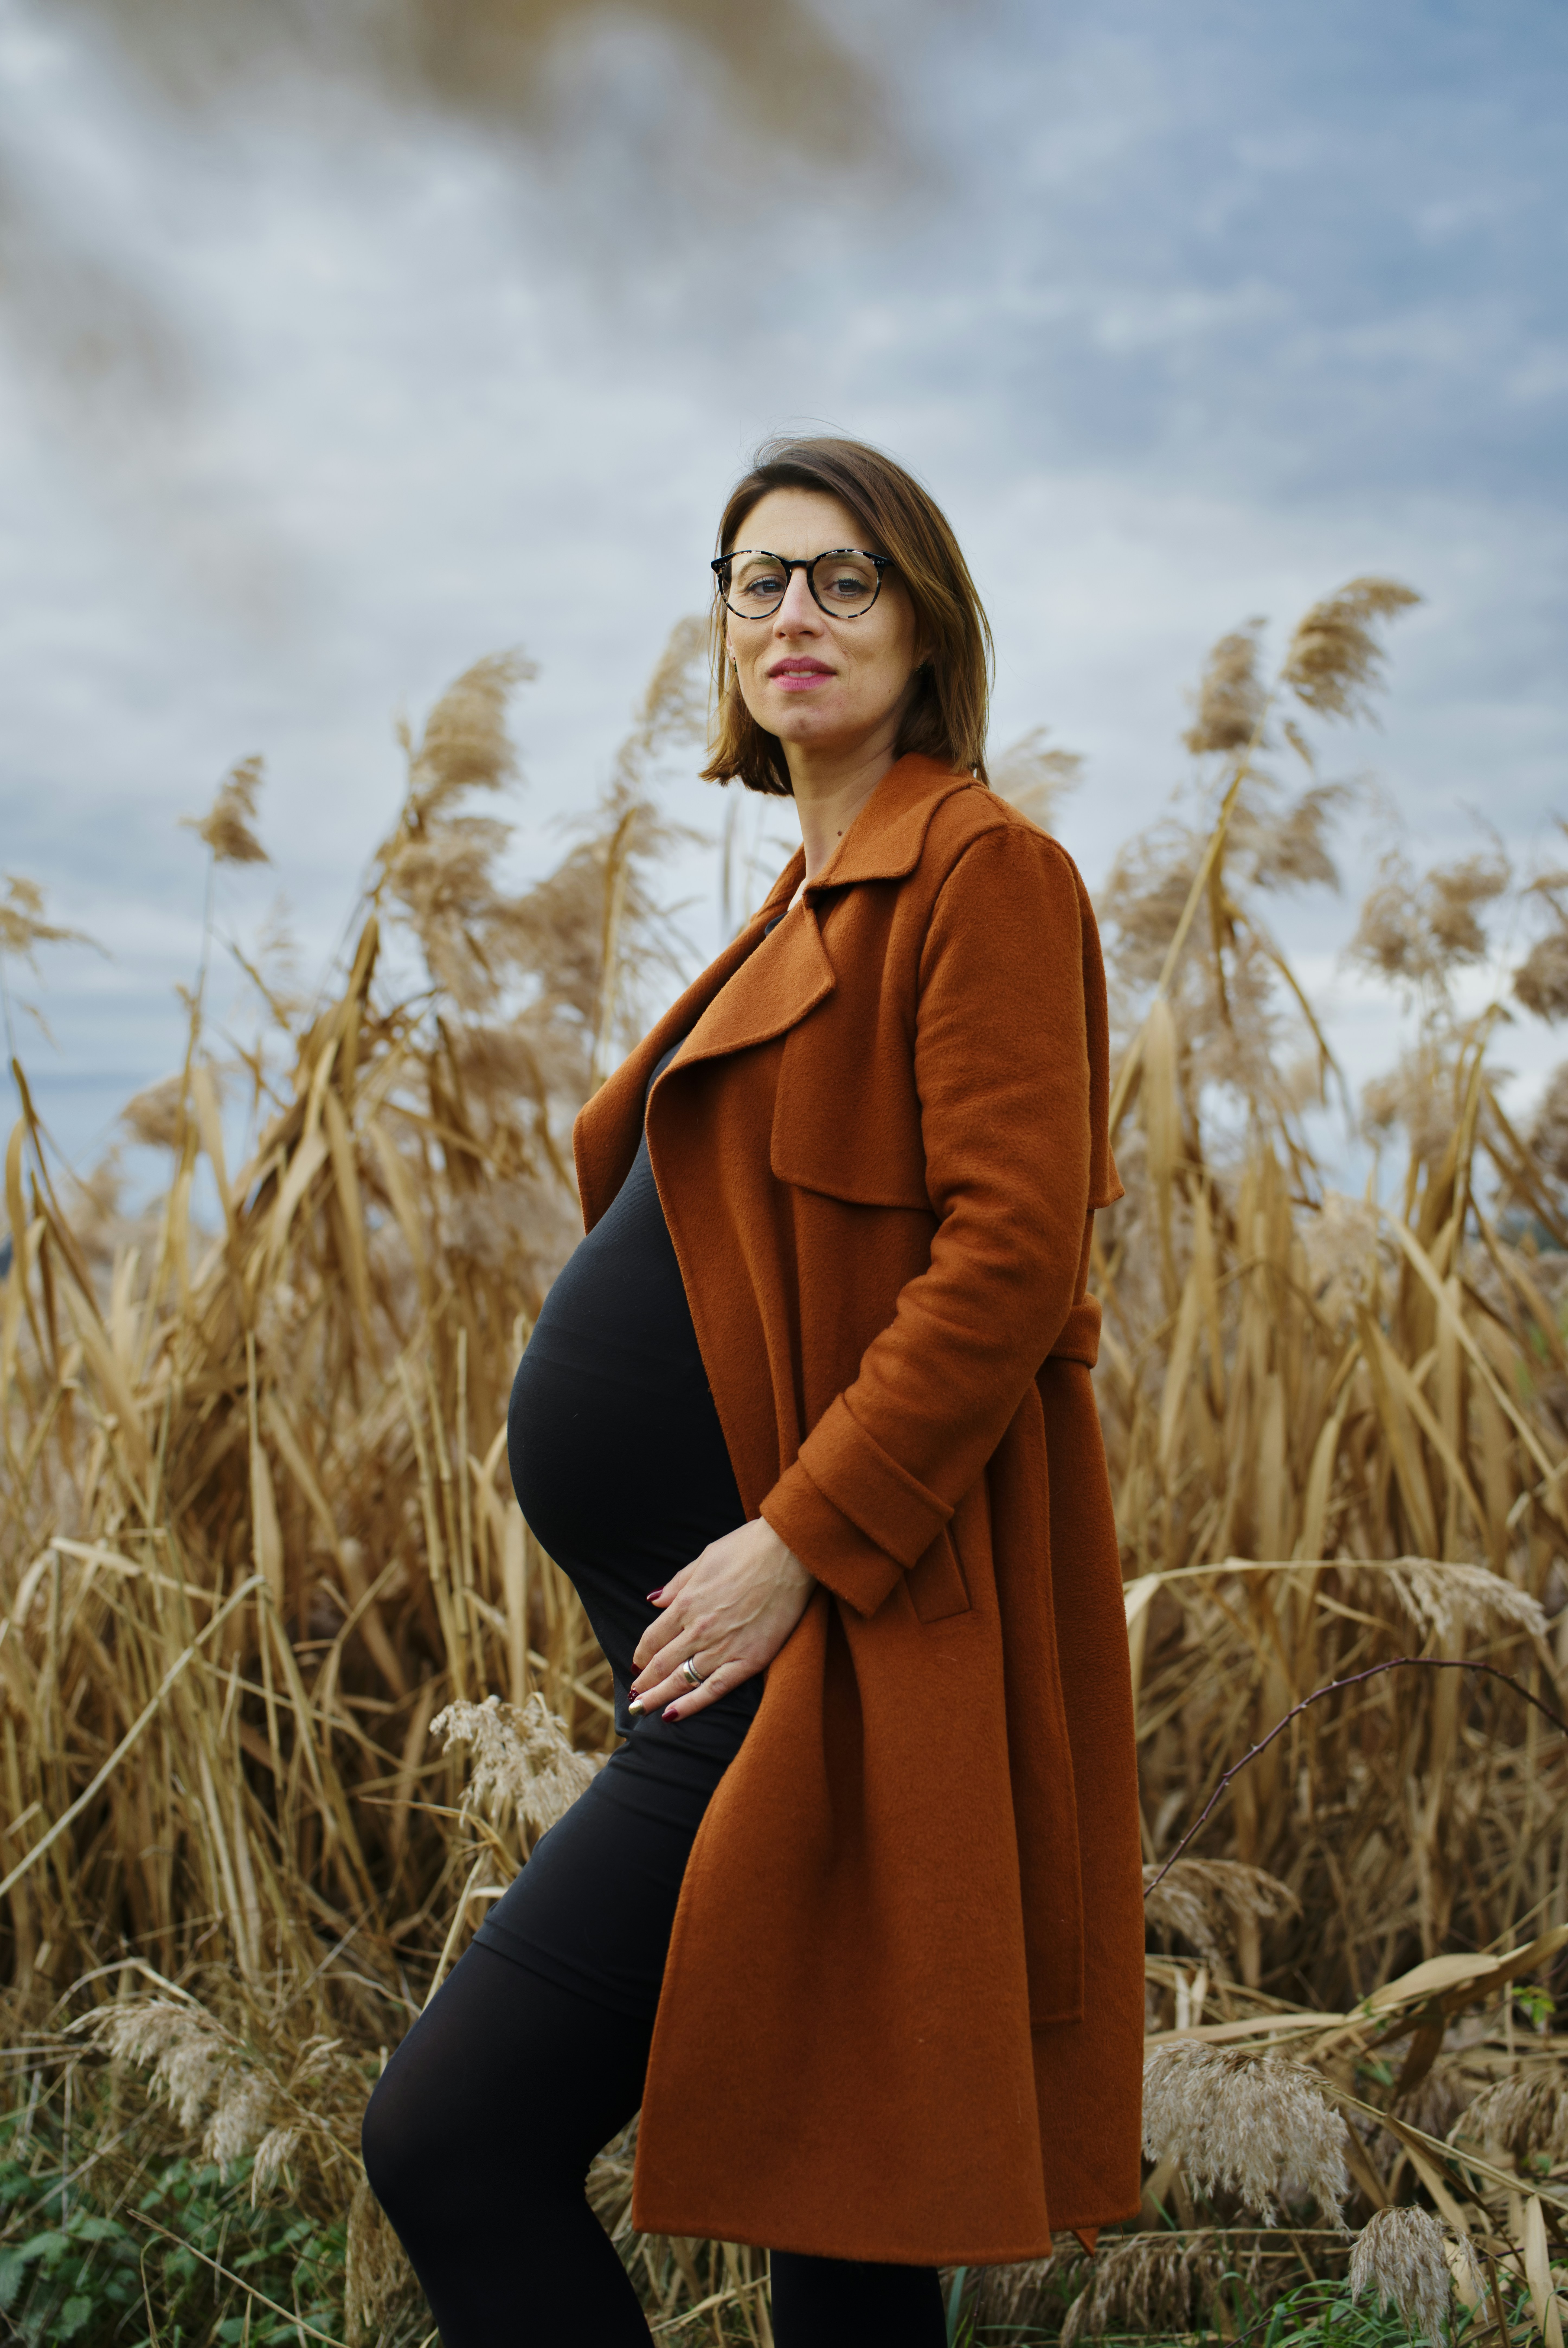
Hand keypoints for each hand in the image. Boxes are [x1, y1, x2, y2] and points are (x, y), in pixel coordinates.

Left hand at [629, 1516, 813, 1722]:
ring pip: (681, 1680)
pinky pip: (714, 1689)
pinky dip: (691, 1704)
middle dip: (644, 1683)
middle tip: (632, 1698)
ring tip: (641, 1709)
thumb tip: (655, 1600)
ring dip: (657, 1697)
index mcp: (687, 1603)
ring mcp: (724, 1647)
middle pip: (662, 1663)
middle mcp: (699, 1629)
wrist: (790, 1552)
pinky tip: (673, 1715)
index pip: (653, 1638)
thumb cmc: (749, 1548)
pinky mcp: (749, 1660)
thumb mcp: (705, 1558)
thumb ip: (678, 1583)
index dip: (641, 1655)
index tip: (636, 1665)